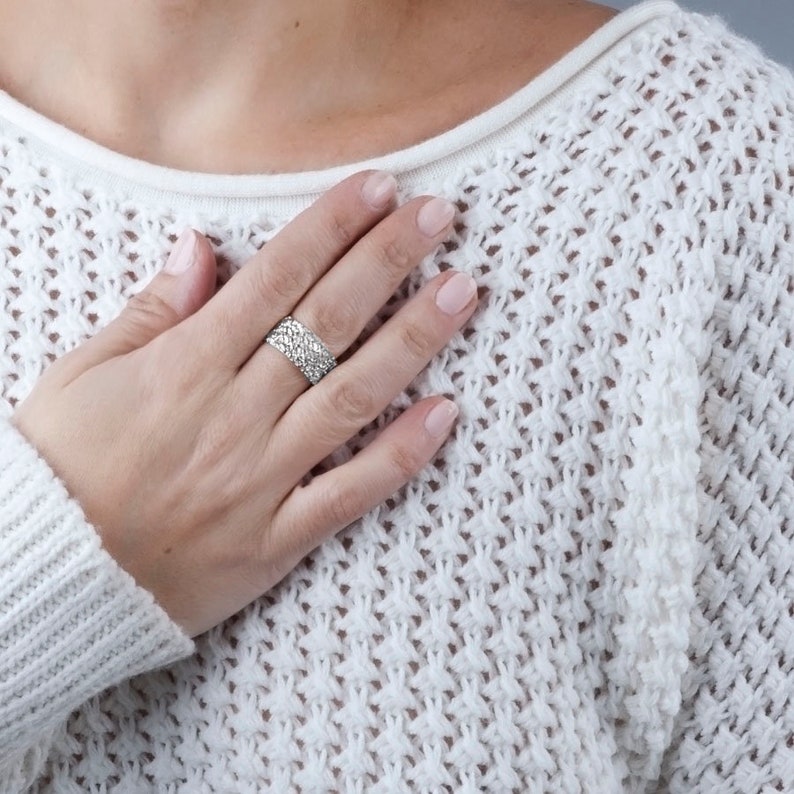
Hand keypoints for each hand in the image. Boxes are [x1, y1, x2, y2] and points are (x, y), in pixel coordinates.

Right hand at [11, 171, 476, 636]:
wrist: (50, 581)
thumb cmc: (59, 469)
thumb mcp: (81, 375)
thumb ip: (150, 313)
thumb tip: (199, 248)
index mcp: (186, 366)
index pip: (277, 278)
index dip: (333, 226)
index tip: (380, 187)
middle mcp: (235, 414)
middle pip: (327, 323)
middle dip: (388, 261)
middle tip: (440, 217)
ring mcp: (262, 477)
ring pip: (352, 397)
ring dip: (413, 340)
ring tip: (464, 292)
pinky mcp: (277, 538)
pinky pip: (350, 493)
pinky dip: (401, 455)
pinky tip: (447, 413)